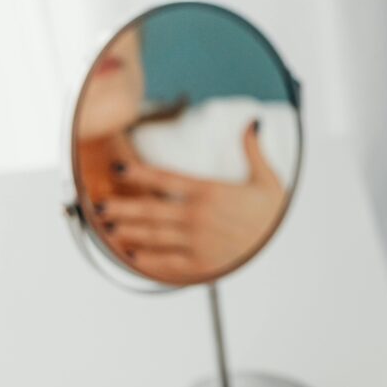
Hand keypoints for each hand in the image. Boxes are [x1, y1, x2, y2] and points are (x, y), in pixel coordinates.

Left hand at [96, 120, 287, 281]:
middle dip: (122, 205)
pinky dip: (148, 259)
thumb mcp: (267, 178)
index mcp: (209, 192)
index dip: (138, 172)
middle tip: (100, 203)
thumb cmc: (274, 213)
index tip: (119, 168)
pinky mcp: (201, 263)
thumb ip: (253, 150)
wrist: (286, 246)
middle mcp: (197, 216)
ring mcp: (197, 241)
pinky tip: (133, 256)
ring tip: (110, 226)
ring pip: (153, 235)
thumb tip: (252, 123)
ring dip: (128, 230)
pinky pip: (168, 262)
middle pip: (150, 209)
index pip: (165, 179)